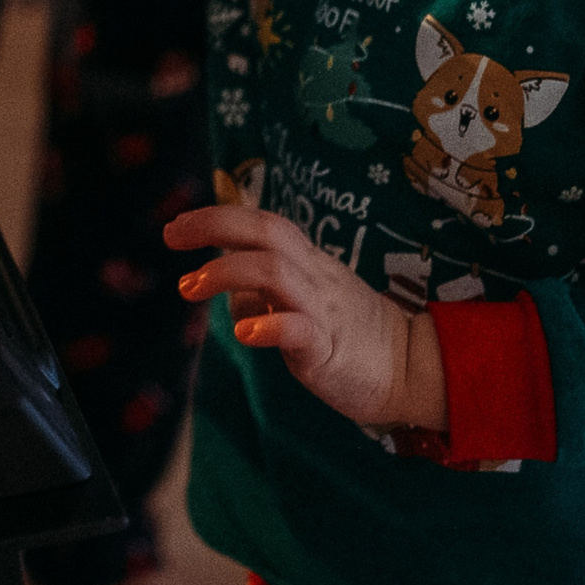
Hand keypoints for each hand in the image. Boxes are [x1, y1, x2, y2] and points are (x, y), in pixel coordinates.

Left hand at [165, 205, 447, 431]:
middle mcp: (313, 275)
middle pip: (266, 231)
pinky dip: (268, 326)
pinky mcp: (330, 347)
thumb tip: (229, 294)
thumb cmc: (350, 336)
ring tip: (191, 286)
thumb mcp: (302, 303)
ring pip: (275, 272)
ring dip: (226, 272)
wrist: (412, 368)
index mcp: (306, 262)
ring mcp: (323, 309)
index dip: (217, 216)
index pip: (260, 223)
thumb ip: (266, 293)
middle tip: (171, 237)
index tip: (175, 227)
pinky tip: (243, 332)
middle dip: (214, 225)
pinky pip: (299, 329)